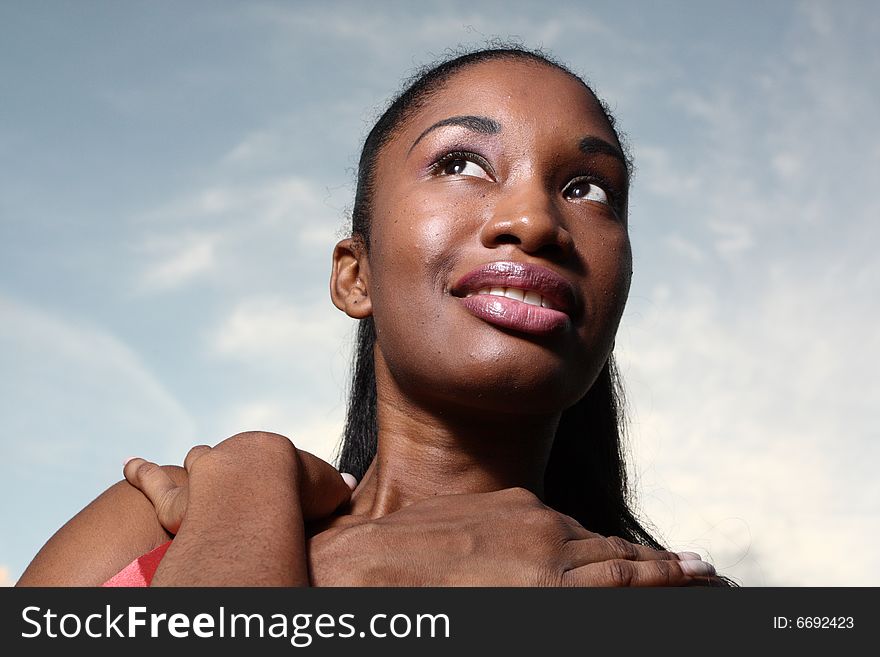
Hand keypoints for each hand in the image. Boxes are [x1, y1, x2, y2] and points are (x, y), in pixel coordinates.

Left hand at [123, 435, 356, 534]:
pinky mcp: (175, 500)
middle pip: (229, 458)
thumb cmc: (297, 489)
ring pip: (195, 463)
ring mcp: (200, 476)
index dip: (274, 473)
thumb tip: (348, 483)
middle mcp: (231, 458)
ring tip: (191, 474)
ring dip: (195, 469)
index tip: (278, 482)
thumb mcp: (325, 487)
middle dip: (231, 466)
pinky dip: (140, 472)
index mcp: (267, 454)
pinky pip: (152, 483)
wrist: (259, 490)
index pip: (271, 462)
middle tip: (234, 481)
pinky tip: (128, 463)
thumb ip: (332, 485)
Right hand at [308, 487, 716, 586]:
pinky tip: (688, 583)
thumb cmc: (397, 552)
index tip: (662, 562)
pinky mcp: (549, 593)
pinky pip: (618, 589)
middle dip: (664, 567)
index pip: (587, 537)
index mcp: (521, 510)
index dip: (627, 552)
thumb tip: (492, 548)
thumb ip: (488, 532)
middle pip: (616, 552)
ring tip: (713, 583)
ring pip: (628, 570)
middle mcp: (545, 530)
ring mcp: (551, 563)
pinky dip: (656, 586)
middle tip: (709, 574)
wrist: (364, 567)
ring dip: (675, 577)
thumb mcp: (451, 526)